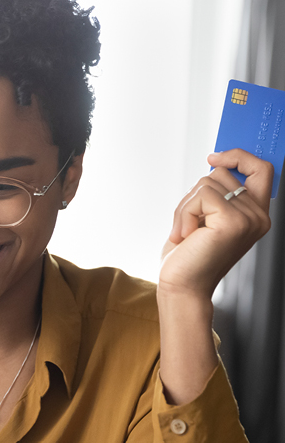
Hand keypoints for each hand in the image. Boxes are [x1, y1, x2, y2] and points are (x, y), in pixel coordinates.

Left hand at [159, 149, 271, 297]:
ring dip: (186, 206)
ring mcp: (248, 219)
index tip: (215, 157)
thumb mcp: (206, 217)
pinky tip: (187, 235)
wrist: (182, 286)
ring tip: (188, 233)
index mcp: (254, 214)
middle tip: (190, 224)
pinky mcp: (233, 222)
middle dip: (194, 195)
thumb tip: (215, 163)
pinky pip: (201, 195)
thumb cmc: (189, 257)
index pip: (261, 169)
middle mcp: (257, 216)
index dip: (239, 156)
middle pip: (221, 173)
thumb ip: (218, 194)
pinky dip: (184, 213)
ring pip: (207, 182)